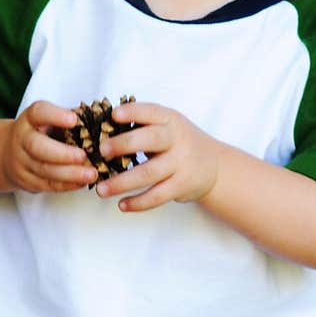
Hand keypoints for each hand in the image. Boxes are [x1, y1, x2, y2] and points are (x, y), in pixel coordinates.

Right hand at [1, 100, 97, 193]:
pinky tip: (83, 182)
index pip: (38, 113)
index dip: (55, 115)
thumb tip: (100, 121)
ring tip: (91, 173)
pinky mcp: (27, 181)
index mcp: (29, 119)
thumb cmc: (39, 132)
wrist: (8, 153)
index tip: (74, 119)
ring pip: (44, 170)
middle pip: (37, 147)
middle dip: (62, 153)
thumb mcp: (47, 120)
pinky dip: (67, 185)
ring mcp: (22, 162)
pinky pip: (47, 185)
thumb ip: (67, 119)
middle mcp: (22, 139)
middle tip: (84, 156)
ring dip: (70, 173)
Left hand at [95, 100, 220, 211]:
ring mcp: (181, 163)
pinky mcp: (182, 185)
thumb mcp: (168, 127)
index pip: (151, 112)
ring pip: (149, 173)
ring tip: (100, 189)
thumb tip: (102, 131)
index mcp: (170, 120)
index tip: (113, 115)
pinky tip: (121, 204)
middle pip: (150, 140)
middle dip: (124, 145)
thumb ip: (143, 126)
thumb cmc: (179, 143)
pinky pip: (157, 196)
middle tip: (102, 151)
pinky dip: (138, 202)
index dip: (133, 112)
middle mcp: (177, 139)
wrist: (215, 167)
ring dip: (122, 182)